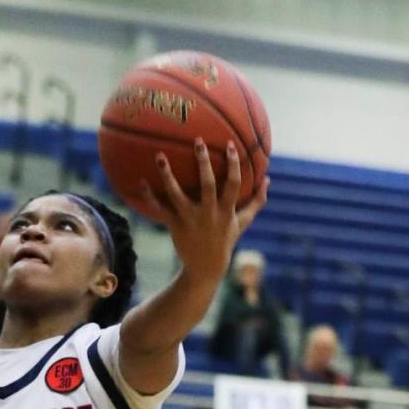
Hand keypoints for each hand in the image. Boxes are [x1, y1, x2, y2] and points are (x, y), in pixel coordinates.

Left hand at [145, 138, 268, 281]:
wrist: (206, 266)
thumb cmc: (226, 239)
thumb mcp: (243, 222)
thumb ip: (257, 201)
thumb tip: (267, 179)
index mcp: (226, 210)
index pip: (234, 184)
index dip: (233, 164)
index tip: (230, 145)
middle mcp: (208, 213)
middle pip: (207, 184)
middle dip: (203, 162)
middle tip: (198, 141)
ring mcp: (190, 219)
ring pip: (176, 194)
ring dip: (167, 175)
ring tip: (159, 155)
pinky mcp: (174, 225)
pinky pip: (159, 209)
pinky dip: (149, 196)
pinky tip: (141, 181)